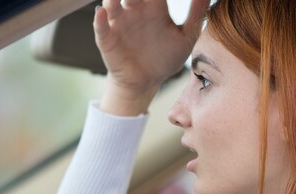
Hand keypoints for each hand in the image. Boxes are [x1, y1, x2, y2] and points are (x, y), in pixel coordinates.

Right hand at [95, 0, 208, 114]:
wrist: (147, 82)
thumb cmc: (166, 58)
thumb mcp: (186, 37)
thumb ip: (196, 14)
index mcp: (155, 7)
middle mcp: (135, 10)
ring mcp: (119, 23)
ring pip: (112, 2)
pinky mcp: (107, 39)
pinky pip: (100, 27)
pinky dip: (99, 19)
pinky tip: (102, 12)